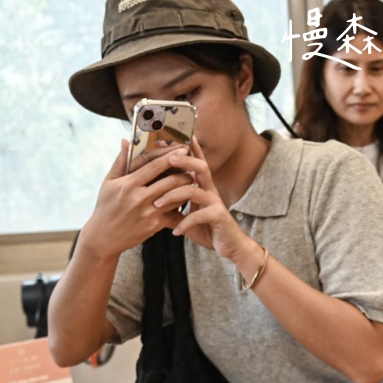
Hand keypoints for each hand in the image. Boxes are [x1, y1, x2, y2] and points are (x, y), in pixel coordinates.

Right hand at [76, 141, 194, 261]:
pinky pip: (174, 215)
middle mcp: (139, 198)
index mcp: (128, 184)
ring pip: (175, 197)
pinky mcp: (154, 226)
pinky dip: (182, 208)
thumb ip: (120, 162)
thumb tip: (126, 140)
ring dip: (186, 188)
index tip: (182, 148)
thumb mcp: (108, 182)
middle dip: (184, 172)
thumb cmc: (105, 206)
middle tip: (193, 165)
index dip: (170, 156)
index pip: (154, 166)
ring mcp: (148, 213)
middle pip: (169, 181)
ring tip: (194, 181)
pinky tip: (187, 202)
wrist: (104, 237)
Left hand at [155, 141, 258, 263]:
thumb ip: (175, 205)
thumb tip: (153, 200)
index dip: (191, 148)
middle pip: (201, 168)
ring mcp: (216, 203)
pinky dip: (185, 223)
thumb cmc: (207, 228)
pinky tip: (175, 231)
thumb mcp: (189, 214)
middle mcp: (211, 191)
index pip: (197, 163)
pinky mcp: (218, 217)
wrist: (229, 246)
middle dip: (184, 162)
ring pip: (194, 191)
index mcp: (203, 187)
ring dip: (173, 196)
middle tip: (168, 159)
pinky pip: (199, 215)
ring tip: (156, 205)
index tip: (180, 136)